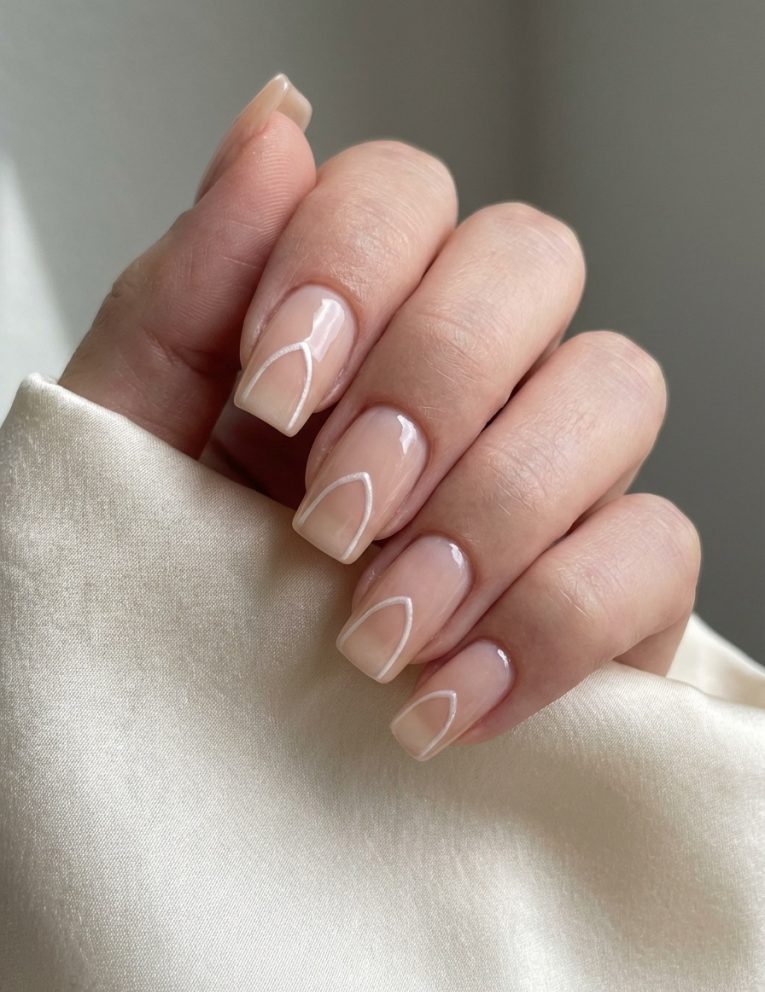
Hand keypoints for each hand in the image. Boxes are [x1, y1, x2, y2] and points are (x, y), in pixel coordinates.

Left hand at [61, 73, 700, 760]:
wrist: (210, 769)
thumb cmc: (165, 591)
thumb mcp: (131, 445)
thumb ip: (189, 290)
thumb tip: (275, 127)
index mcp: (348, 319)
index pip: (404, 193)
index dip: (354, 267)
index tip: (277, 394)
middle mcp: (467, 372)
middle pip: (532, 261)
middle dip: (433, 385)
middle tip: (335, 517)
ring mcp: (553, 471)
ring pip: (614, 388)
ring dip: (493, 509)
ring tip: (377, 628)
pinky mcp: (615, 587)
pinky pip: (656, 549)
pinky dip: (550, 624)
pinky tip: (445, 696)